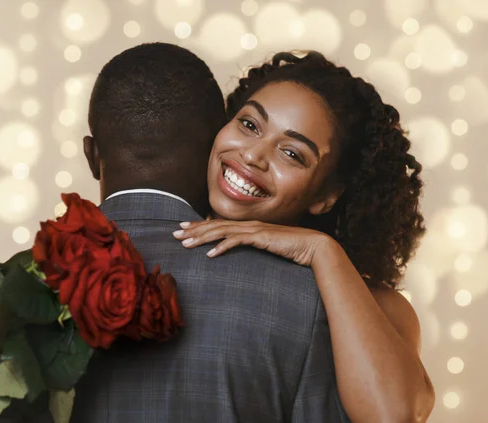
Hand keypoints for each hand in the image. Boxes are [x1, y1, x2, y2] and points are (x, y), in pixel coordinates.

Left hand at [172, 219, 331, 265]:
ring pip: (221, 231)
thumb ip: (253, 247)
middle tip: (174, 233)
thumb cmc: (291, 249)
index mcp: (249, 227)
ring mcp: (255, 230)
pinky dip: (222, 247)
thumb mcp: (267, 248)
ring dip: (202, 238)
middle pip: (215, 225)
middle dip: (193, 229)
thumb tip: (239, 252)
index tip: (183, 228)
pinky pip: (237, 241)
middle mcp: (249, 225)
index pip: (219, 224)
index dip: (199, 226)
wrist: (313, 247)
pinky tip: (210, 254)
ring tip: (185, 244)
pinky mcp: (261, 238)